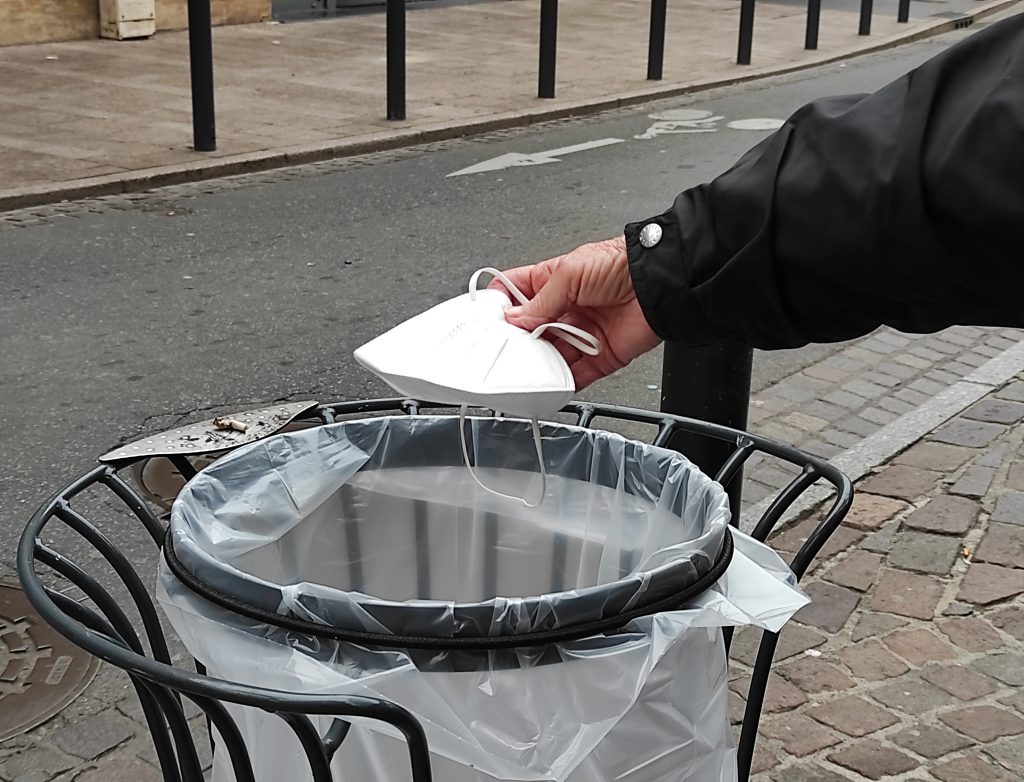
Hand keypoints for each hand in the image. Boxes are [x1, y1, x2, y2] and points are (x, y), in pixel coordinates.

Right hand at [493, 236, 661, 388]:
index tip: (488, 321)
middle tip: (505, 350)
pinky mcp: (600, 356)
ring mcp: (582, 334)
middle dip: (517, 341)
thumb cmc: (621, 264)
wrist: (660, 283)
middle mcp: (566, 309)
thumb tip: (514, 318)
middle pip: (531, 331)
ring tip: (527, 369)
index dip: (501, 306)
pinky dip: (563, 383)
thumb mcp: (570, 273)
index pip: (516, 294)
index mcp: (555, 281)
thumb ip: (540, 299)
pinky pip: (577, 375)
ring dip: (539, 364)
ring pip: (551, 356)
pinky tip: (551, 384)